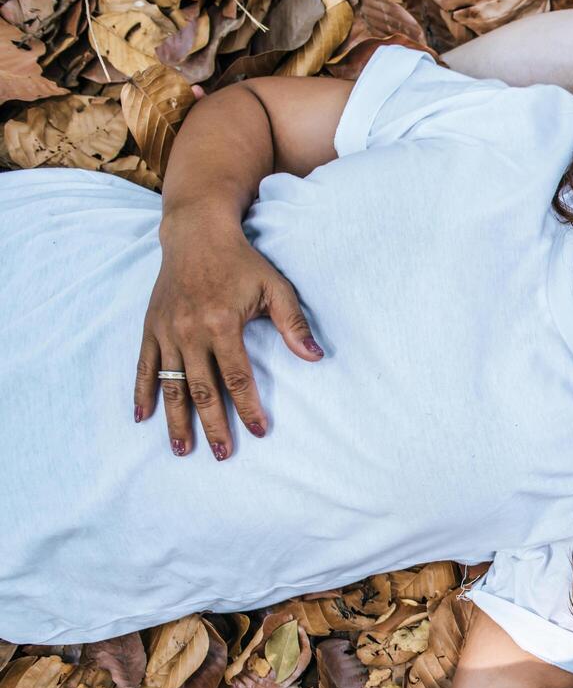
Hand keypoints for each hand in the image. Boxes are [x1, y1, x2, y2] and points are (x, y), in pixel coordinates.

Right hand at [135, 209, 321, 458]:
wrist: (196, 233)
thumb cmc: (242, 262)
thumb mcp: (275, 287)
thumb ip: (294, 324)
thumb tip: (315, 357)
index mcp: (221, 322)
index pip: (237, 377)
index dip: (248, 407)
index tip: (259, 431)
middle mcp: (189, 330)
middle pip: (202, 389)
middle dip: (213, 425)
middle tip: (222, 454)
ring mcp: (166, 331)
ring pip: (171, 385)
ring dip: (176, 419)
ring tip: (183, 449)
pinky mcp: (151, 328)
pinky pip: (145, 366)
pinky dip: (143, 392)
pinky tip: (144, 418)